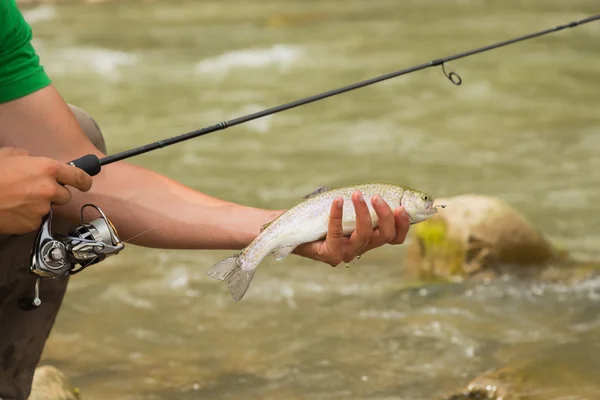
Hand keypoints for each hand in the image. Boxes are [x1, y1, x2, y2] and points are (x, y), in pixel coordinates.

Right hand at [0, 147, 92, 234]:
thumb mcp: (7, 155)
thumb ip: (25, 157)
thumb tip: (30, 159)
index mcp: (47, 169)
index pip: (78, 176)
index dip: (84, 180)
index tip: (85, 183)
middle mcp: (50, 189)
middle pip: (65, 196)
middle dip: (55, 194)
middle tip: (35, 191)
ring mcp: (42, 208)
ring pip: (48, 208)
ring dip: (39, 205)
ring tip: (18, 200)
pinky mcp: (33, 224)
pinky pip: (36, 220)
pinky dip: (27, 217)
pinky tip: (13, 210)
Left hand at [294, 191, 409, 266]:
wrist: (296, 232)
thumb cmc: (323, 216)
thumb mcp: (346, 208)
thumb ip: (361, 202)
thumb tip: (373, 185)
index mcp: (370, 238)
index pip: (395, 238)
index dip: (403, 225)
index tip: (402, 208)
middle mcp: (361, 248)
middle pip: (385, 236)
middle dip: (385, 215)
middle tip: (377, 196)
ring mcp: (347, 253)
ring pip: (364, 234)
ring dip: (363, 212)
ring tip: (357, 194)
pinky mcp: (331, 254)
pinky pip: (337, 234)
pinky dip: (337, 215)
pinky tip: (337, 201)